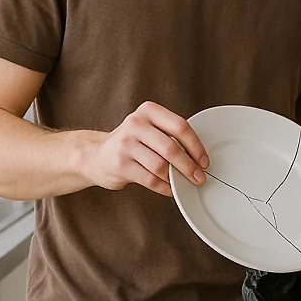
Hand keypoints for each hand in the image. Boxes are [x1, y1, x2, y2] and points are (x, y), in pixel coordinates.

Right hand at [86, 101, 208, 196]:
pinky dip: (164, 188)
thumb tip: (199, 158)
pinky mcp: (119, 165)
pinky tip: (170, 190)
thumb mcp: (149, 129)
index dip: (196, 146)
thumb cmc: (132, 143)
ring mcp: (125, 144)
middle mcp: (135, 124)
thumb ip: (171, 136)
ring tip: (183, 183)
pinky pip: (150, 180)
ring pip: (161, 166)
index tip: (204, 161)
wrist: (96, 155)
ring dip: (176, 178)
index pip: (180, 126)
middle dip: (189, 166)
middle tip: (199, 177)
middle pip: (171, 148)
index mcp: (148, 111)